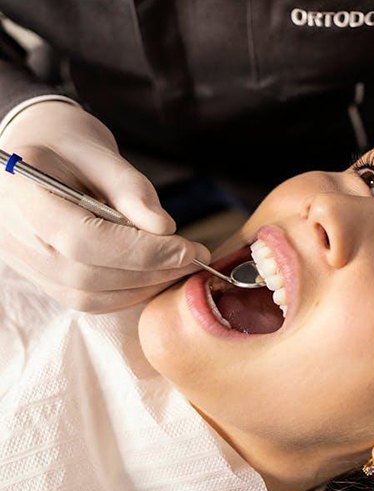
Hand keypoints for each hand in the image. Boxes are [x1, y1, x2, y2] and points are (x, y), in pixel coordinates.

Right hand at [0, 101, 209, 311]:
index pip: (83, 239)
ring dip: (142, 286)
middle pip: (88, 274)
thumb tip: (163, 228)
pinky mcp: (43, 276)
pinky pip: (87, 299)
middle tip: (193, 259)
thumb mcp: (100, 153)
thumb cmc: (68, 145)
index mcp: (22, 193)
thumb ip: (130, 190)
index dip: (141, 251)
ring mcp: (27, 261)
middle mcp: (16, 235)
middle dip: (150, 271)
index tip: (187, 249)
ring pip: (89, 295)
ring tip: (178, 266)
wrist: (38, 152)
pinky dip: (126, 293)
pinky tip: (153, 275)